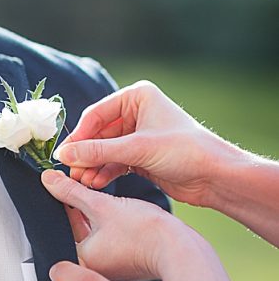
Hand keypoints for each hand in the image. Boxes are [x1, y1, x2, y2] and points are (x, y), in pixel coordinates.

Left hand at [41, 169, 181, 280]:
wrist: (180, 247)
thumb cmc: (145, 232)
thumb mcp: (101, 204)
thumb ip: (71, 191)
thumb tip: (49, 180)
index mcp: (82, 263)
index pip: (62, 227)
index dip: (63, 201)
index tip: (65, 186)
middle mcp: (94, 272)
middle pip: (77, 231)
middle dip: (79, 209)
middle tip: (85, 189)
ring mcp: (111, 270)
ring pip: (94, 234)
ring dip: (96, 215)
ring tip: (107, 199)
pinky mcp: (126, 265)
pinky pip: (109, 240)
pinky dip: (110, 225)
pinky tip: (120, 212)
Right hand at [55, 80, 230, 203]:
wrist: (217, 177)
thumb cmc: (185, 151)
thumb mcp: (137, 149)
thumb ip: (98, 151)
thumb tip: (64, 155)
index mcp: (137, 97)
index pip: (97, 114)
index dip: (79, 136)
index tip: (63, 155)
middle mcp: (137, 113)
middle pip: (99, 133)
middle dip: (86, 154)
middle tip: (71, 172)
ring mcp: (139, 135)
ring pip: (106, 149)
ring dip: (93, 165)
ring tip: (82, 182)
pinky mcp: (142, 156)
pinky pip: (115, 162)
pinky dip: (105, 172)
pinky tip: (95, 183)